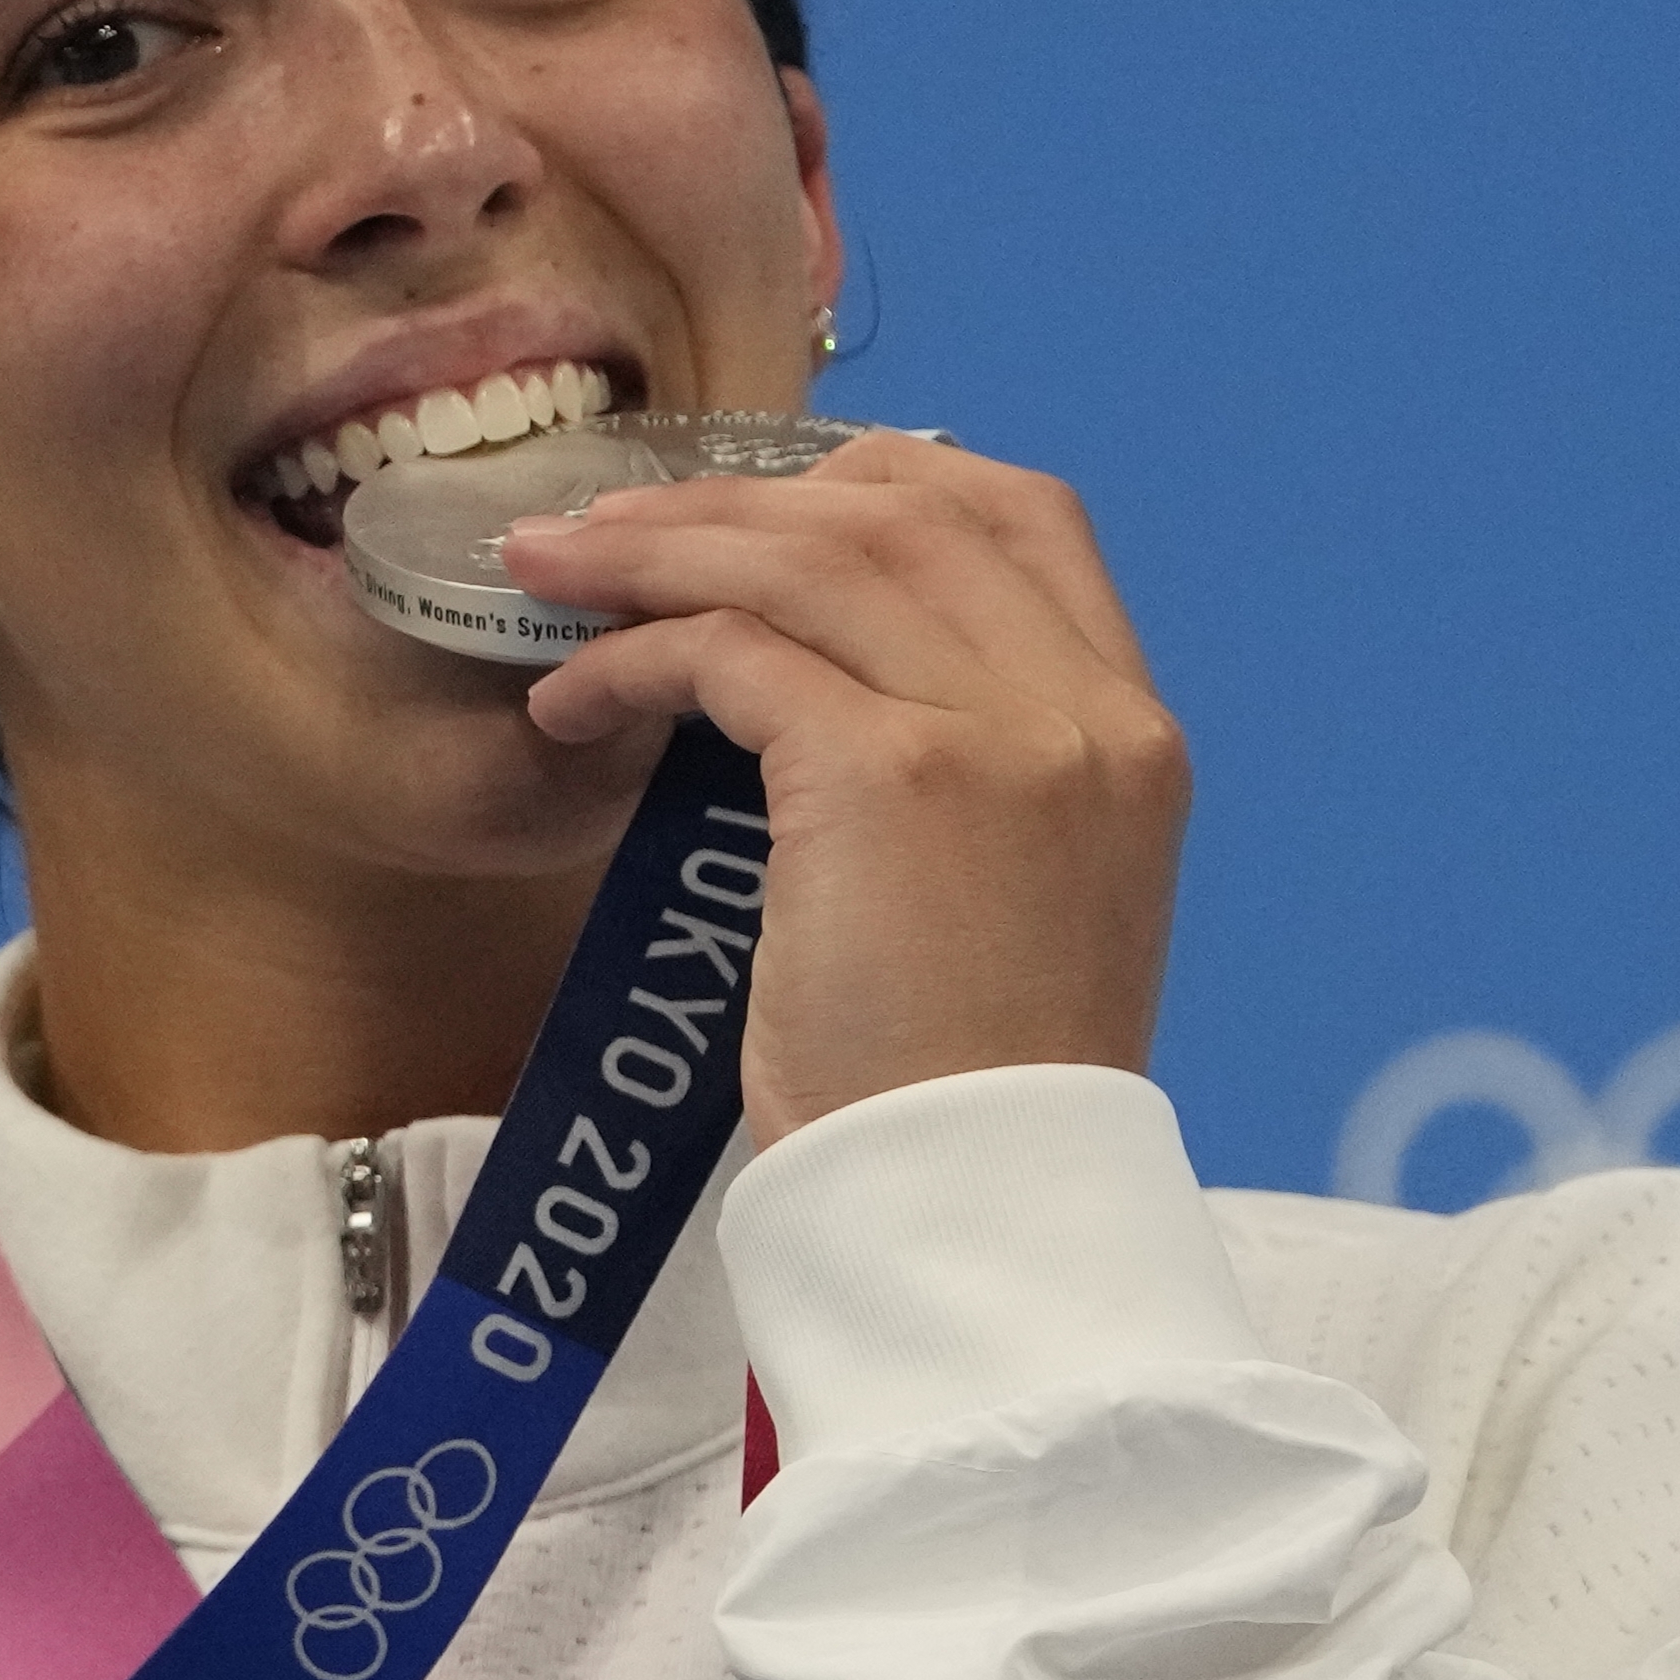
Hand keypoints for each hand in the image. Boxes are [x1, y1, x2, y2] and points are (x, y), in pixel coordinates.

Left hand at [504, 433, 1186, 1139]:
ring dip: (657, 555)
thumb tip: (804, 691)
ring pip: (807, 561)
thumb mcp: (1012, 898)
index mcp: (1129, 731)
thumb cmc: (962, 1088)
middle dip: (730, 503)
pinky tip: (570, 707)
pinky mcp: (890, 777)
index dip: (881, 478)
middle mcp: (1082, 711)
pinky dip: (633, 662)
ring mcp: (999, 733)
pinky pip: (731, 657)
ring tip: (550, 578)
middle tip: (600, 530)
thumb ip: (965, 774)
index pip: (1026, 518)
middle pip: (897, 514)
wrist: (978, 1200)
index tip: (760, 499)